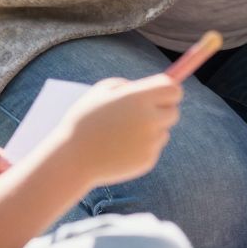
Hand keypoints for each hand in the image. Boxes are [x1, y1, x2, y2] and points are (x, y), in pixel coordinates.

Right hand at [60, 74, 182, 188]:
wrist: (72, 158)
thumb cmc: (84, 121)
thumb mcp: (100, 92)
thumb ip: (128, 86)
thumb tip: (148, 88)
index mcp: (138, 99)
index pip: (173, 89)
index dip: (170, 90)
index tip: (165, 93)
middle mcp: (149, 120)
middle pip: (174, 111)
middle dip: (162, 110)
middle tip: (144, 113)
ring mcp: (150, 142)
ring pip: (162, 131)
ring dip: (150, 130)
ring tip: (121, 135)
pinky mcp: (148, 161)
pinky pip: (153, 149)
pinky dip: (141, 148)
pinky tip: (119, 150)